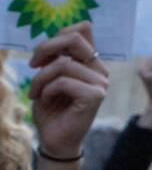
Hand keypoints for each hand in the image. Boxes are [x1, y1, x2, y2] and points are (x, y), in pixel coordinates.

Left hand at [28, 21, 109, 159]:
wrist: (55, 140)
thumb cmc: (51, 109)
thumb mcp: (48, 77)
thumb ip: (56, 57)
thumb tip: (54, 39)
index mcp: (90, 62)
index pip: (83, 29)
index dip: (58, 35)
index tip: (42, 56)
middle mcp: (99, 70)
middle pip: (75, 39)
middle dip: (46, 48)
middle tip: (32, 65)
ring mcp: (100, 83)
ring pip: (63, 64)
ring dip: (40, 78)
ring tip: (35, 93)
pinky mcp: (95, 96)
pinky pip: (63, 82)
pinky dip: (47, 91)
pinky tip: (46, 100)